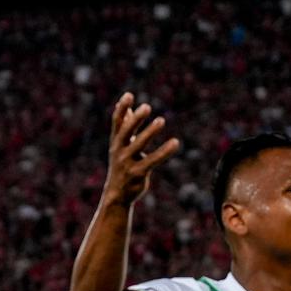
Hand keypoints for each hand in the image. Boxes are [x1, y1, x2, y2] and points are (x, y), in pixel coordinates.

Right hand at [103, 92, 179, 206]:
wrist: (117, 195)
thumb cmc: (121, 165)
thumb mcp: (120, 145)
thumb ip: (124, 126)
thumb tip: (125, 106)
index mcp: (116, 142)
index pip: (117, 122)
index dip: (122, 108)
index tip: (129, 95)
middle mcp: (119, 151)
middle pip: (126, 132)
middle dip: (135, 119)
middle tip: (146, 107)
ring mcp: (127, 162)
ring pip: (139, 144)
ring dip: (150, 132)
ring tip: (161, 120)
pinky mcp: (138, 173)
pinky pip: (153, 160)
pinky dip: (164, 151)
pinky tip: (175, 143)